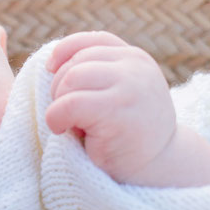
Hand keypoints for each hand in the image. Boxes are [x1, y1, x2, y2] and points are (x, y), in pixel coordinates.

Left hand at [45, 32, 209, 186]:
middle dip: (59, 89)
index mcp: (135, 59)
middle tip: (68, 116)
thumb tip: (51, 62)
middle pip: (76, 63)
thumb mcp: (119, 93)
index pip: (92, 41)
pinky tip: (65, 132)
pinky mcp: (116, 111)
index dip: (64, 52)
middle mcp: (135, 67)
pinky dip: (56, 118)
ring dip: (59, 104)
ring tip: (71, 125)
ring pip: (70, 79)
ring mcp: (129, 87)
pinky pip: (68, 104)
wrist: (158, 169)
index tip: (51, 70)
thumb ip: (99, 73)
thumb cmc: (128, 134)